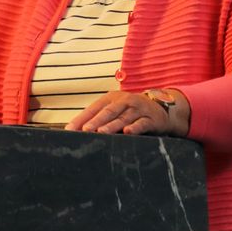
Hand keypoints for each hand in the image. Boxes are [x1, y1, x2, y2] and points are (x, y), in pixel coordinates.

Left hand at [65, 89, 189, 136]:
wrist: (161, 107)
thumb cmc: (132, 111)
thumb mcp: (116, 110)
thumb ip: (100, 119)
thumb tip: (78, 131)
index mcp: (113, 98)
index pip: (94, 108)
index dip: (82, 118)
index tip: (70, 129)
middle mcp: (125, 101)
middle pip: (108, 112)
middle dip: (96, 121)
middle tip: (85, 130)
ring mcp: (138, 109)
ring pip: (123, 118)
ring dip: (112, 125)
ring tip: (101, 132)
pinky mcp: (151, 118)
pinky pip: (142, 123)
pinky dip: (135, 128)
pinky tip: (128, 132)